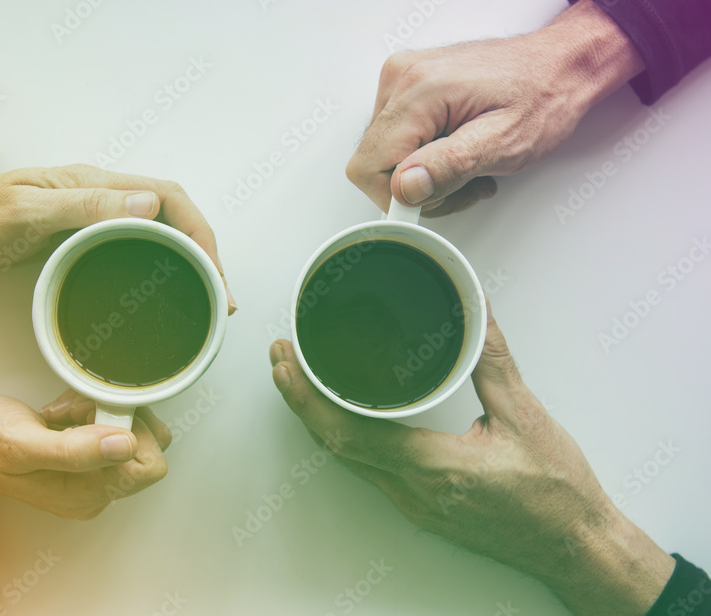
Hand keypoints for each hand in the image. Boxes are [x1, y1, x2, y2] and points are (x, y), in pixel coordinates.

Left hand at [0, 163, 235, 311]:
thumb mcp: (26, 210)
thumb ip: (83, 205)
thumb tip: (147, 203)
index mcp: (96, 184)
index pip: (169, 197)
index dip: (200, 232)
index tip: (214, 272)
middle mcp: (102, 196)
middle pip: (174, 216)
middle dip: (205, 252)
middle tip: (220, 297)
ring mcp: (94, 217)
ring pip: (159, 233)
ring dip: (187, 262)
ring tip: (204, 300)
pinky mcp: (84, 238)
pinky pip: (135, 248)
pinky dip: (160, 268)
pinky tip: (162, 292)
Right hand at [0, 390, 171, 519]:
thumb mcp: (23, 444)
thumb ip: (76, 450)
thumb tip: (126, 444)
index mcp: (87, 494)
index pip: (150, 464)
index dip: (131, 431)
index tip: (96, 415)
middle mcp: (95, 491)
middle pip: (144, 445)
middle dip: (114, 417)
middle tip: (73, 412)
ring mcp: (90, 475)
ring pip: (128, 430)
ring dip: (98, 410)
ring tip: (61, 413)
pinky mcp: (83, 458)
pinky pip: (109, 426)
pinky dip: (89, 410)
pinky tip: (60, 413)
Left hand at [269, 310, 673, 614]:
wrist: (576, 546)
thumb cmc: (556, 492)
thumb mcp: (525, 415)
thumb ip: (493, 360)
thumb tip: (476, 309)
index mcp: (434, 468)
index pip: (348, 433)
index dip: (307, 398)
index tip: (285, 364)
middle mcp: (413, 492)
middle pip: (334, 445)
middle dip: (299, 400)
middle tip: (279, 359)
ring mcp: (412, 504)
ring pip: (346, 459)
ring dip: (316, 418)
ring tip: (298, 379)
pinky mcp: (420, 507)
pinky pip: (366, 468)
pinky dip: (342, 435)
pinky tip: (340, 413)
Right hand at [345, 0, 643, 216]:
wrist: (559, 65)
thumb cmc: (543, 96)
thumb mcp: (505, 142)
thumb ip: (449, 166)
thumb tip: (404, 187)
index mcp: (420, 90)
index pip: (369, 167)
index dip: (397, 197)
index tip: (435, 199)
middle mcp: (402, 78)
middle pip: (373, 163)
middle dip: (416, 188)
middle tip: (462, 183)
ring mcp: (401, 79)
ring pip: (383, 155)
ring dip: (422, 173)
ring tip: (466, 165)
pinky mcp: (407, 86)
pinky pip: (394, 138)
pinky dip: (423, 155)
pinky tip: (455, 150)